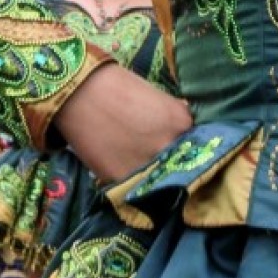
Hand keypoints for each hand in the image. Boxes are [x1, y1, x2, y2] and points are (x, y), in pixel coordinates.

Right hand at [54, 64, 194, 183]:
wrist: (80, 94)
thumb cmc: (121, 89)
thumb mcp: (161, 100)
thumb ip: (178, 120)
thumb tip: (190, 134)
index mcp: (182, 124)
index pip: (198, 147)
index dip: (190, 150)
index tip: (184, 152)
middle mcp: (169, 148)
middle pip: (180, 166)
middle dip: (174, 165)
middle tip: (161, 161)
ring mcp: (146, 167)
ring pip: (159, 181)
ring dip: (154, 178)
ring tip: (141, 166)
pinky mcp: (122, 180)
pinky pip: (135, 188)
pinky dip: (132, 182)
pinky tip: (124, 168)